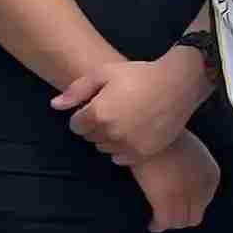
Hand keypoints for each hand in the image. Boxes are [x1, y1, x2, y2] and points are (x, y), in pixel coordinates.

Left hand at [53, 45, 207, 165]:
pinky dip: (122, 149)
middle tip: (113, 109)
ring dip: (108, 137)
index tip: (95, 105)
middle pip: (89, 137)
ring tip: (124, 119)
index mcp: (99, 114)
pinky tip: (132, 132)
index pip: (75, 125)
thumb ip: (76, 91)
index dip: (83, 114)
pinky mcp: (144, 153)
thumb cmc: (139, 75)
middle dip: (95, 125)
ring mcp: (129, 146)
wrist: (177, 84)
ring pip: (104, 148)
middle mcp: (112, 133)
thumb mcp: (104, 73)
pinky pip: (121, 158)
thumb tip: (55, 105)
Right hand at [133, 131, 219, 232]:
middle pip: (194, 216)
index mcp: (211, 174)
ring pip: (180, 222)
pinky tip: (152, 225)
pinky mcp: (165, 201)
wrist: (151, 133)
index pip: (205, 201)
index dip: (191, 205)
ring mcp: (184, 196)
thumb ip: (193, 168)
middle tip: (168, 216)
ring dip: (170, 223)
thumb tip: (181, 182)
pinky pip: (164, 222)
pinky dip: (158, 225)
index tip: (179, 205)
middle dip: (182, 218)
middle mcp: (201, 188)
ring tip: (159, 222)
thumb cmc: (167, 136)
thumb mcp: (191, 149)